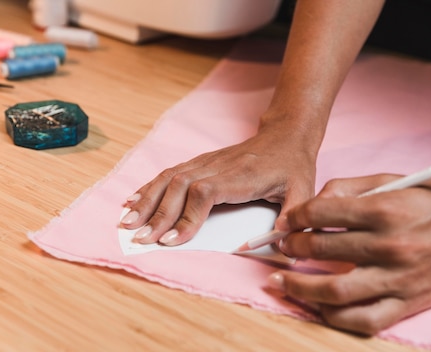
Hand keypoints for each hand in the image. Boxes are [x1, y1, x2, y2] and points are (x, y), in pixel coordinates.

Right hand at [119, 126, 317, 245]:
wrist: (285, 135)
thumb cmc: (293, 166)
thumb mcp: (304, 190)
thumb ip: (296, 215)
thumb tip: (284, 242)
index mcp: (242, 176)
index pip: (206, 193)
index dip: (187, 216)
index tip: (171, 240)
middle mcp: (218, 166)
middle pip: (179, 186)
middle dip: (157, 214)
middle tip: (140, 239)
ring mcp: (206, 161)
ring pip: (169, 178)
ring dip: (146, 200)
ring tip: (126, 222)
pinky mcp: (199, 162)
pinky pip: (169, 173)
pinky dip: (148, 187)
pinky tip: (132, 200)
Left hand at [268, 174, 430, 334]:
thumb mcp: (395, 181)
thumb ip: (350, 187)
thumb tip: (312, 204)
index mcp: (386, 209)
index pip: (322, 212)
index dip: (296, 216)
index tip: (288, 221)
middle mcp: (391, 245)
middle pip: (322, 248)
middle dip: (293, 246)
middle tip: (284, 246)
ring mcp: (398, 279)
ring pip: (335, 291)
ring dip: (300, 286)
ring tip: (283, 280)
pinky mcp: (407, 303)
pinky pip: (362, 320)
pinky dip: (333, 316)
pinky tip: (317, 306)